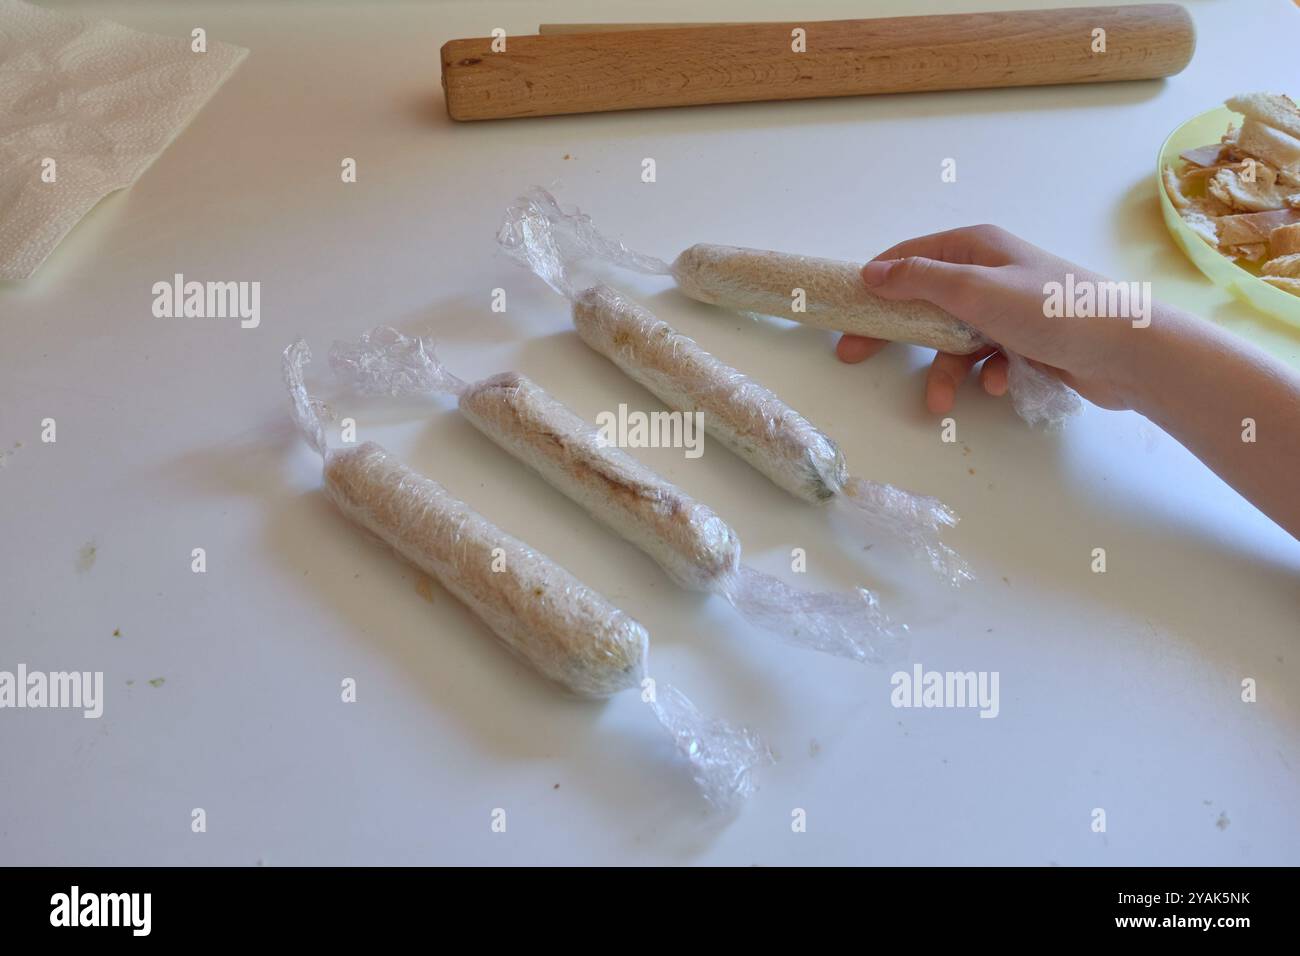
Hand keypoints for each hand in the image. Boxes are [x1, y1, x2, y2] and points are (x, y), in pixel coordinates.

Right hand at [836, 225, 1139, 412]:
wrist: (1126, 351)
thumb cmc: (1050, 311)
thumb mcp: (975, 290)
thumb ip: (920, 280)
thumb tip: (873, 273)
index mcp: (976, 248)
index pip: (909, 257)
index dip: (875, 282)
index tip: (845, 310)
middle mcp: (991, 272)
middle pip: (925, 301)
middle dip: (896, 332)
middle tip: (854, 355)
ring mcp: (1010, 308)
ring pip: (956, 338)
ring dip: (946, 370)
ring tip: (941, 403)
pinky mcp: (1028, 341)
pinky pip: (989, 358)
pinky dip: (988, 375)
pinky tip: (1003, 384)